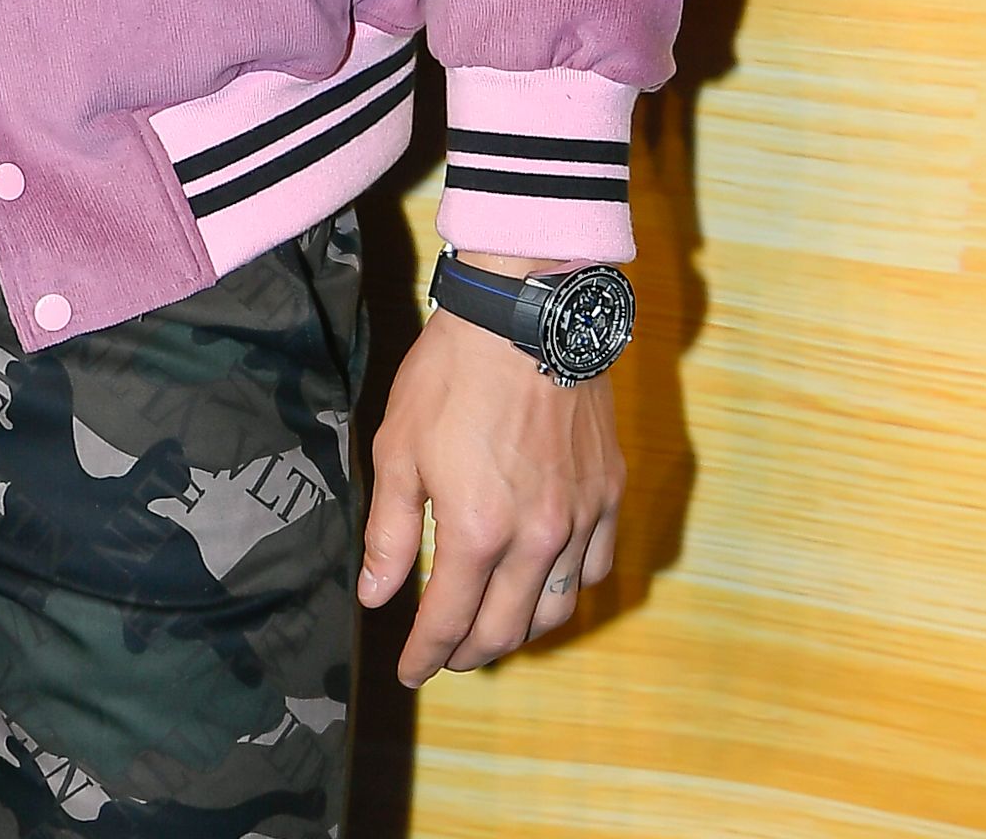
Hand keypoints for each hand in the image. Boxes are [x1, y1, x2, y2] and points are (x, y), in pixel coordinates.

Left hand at [359, 258, 620, 685]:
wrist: (525, 315)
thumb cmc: (451, 375)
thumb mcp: (398, 447)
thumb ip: (391, 532)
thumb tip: (377, 595)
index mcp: (477, 532)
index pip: (449, 620)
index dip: (426, 653)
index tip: (410, 670)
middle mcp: (536, 539)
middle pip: (507, 629)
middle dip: (471, 653)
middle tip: (447, 657)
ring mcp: (579, 519)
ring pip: (556, 607)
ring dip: (521, 631)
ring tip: (493, 631)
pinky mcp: (607, 493)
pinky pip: (596, 567)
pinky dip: (569, 589)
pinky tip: (547, 584)